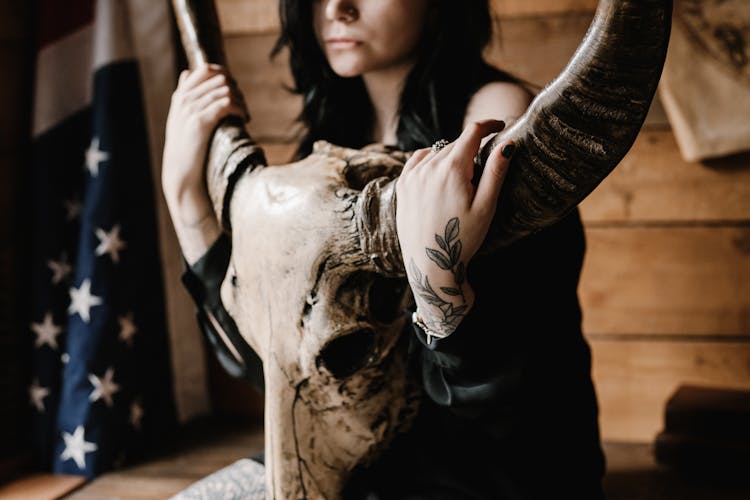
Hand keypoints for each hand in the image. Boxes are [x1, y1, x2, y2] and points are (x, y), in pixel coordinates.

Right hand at [161, 63, 248, 262]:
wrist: (181, 174)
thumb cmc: (186, 150)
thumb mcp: (180, 119)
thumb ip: (184, 96)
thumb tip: (187, 73)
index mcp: (180, 96)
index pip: (206, 70)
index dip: (226, 76)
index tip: (235, 91)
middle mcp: (184, 99)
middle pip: (219, 78)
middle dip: (236, 90)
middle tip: (243, 107)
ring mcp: (191, 109)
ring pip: (225, 89)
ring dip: (241, 101)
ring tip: (245, 115)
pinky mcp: (201, 122)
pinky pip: (226, 103)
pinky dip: (239, 108)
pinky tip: (244, 119)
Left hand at [395, 119, 514, 336]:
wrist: (430, 264)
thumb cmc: (463, 238)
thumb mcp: (486, 206)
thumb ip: (496, 172)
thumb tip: (508, 143)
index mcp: (452, 168)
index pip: (472, 132)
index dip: (488, 125)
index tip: (499, 126)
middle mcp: (428, 166)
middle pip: (455, 144)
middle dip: (471, 147)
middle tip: (483, 165)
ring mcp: (412, 175)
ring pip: (437, 152)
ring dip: (451, 155)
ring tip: (463, 176)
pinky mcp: (402, 185)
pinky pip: (418, 160)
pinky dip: (431, 160)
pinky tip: (439, 172)